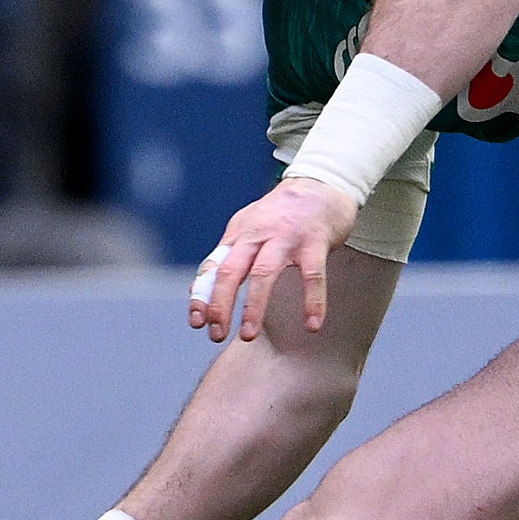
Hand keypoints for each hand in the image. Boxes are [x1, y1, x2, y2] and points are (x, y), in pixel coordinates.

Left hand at [192, 177, 356, 341]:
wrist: (321, 184)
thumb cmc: (282, 213)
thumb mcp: (248, 228)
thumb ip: (226, 258)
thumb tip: (198, 290)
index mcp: (240, 234)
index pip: (214, 267)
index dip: (203, 295)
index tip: (197, 322)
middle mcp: (258, 234)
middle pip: (231, 270)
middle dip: (220, 304)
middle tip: (216, 334)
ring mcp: (287, 237)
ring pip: (264, 273)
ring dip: (253, 306)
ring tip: (247, 335)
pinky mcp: (315, 242)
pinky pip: (312, 275)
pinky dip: (313, 301)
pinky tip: (312, 325)